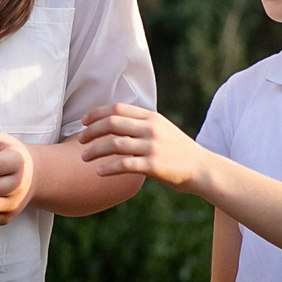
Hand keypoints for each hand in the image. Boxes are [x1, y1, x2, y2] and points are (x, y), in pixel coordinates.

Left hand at [79, 103, 211, 191]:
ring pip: (115, 144)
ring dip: (95, 150)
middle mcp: (151, 128)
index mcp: (151, 117)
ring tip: (84, 157)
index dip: (97, 114)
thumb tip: (113, 122)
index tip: (83, 122)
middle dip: (91, 131)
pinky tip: (99, 172)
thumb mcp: (162, 129)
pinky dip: (108, 168)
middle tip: (79, 141)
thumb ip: (141, 124)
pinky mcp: (154, 165)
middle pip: (112, 124)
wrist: (201, 168)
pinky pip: (124, 164)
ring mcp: (153, 146)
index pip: (117, 109)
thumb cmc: (177, 150)